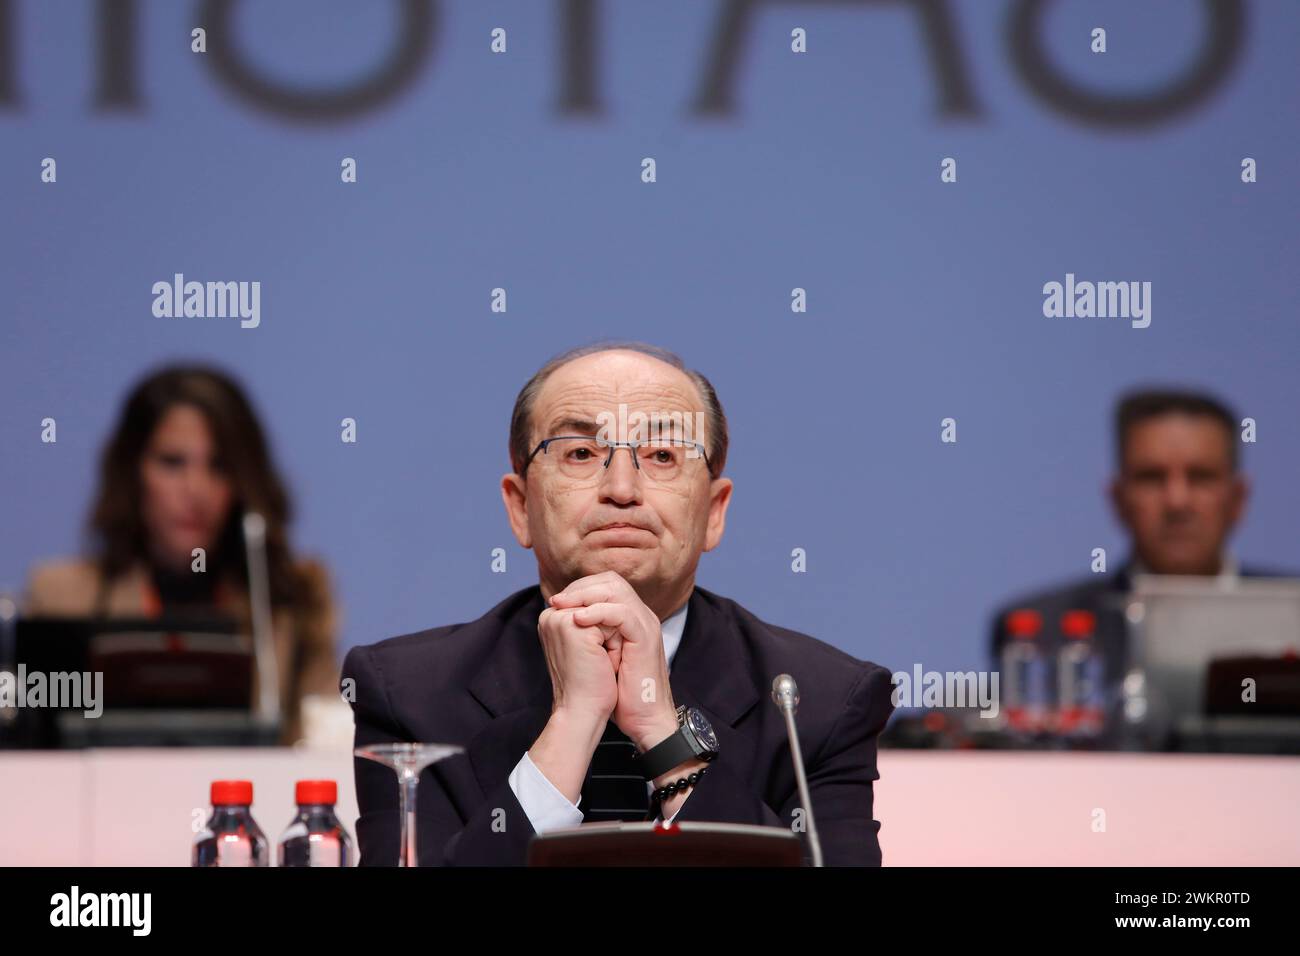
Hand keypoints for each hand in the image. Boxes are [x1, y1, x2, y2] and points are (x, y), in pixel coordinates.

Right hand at [536, 604, 618, 724]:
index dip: (607, 620)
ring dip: (614, 629)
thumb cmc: (589, 684)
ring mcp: (559, 618)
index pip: (589, 601)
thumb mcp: (590, 646)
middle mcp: (550, 615)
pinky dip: (617, 636)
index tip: (605, 649)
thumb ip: (591, 622)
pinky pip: (608, 615)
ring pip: (604, 606)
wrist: (583, 712)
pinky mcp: (571, 625)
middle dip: (611, 620)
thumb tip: (610, 603)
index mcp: (551, 619)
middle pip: (596, 599)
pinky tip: (609, 658)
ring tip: (607, 657)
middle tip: (607, 654)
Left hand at [547, 571, 678, 752]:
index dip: (579, 588)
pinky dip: (597, 612)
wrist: (643, 718)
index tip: (555, 602)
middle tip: (556, 601)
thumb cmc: (619, 694)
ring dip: (585, 595)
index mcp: (630, 619)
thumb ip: (586, 635)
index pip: (606, 584)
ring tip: (562, 606)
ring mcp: (645, 624)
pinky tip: (578, 621)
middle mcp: (640, 616)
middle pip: (611, 580)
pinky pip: (622, 612)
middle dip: (580, 587)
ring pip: (616, 590)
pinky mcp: (645, 637)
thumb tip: (558, 622)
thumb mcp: (598, 657)